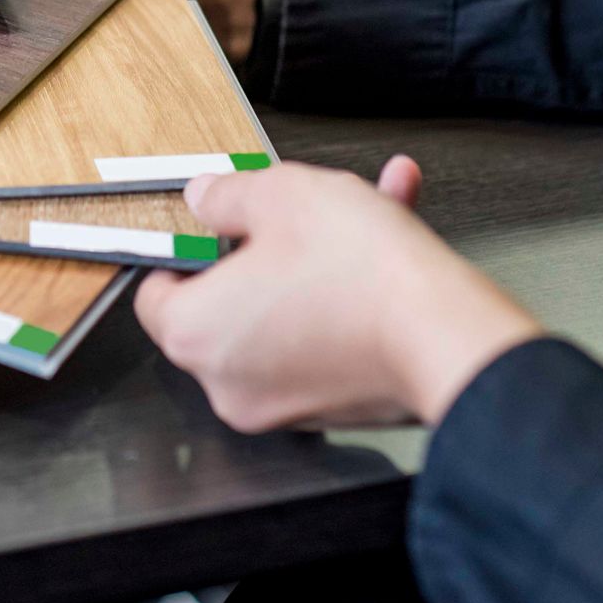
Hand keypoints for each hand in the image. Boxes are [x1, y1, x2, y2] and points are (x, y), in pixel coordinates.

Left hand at [135, 157, 542, 431]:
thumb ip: (227, 195)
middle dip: (264, 248)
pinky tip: (390, 243)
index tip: (215, 224)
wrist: (448, 337)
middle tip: (295, 212)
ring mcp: (280, 403)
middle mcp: (227, 380)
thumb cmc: (362, 274)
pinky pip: (323, 338)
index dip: (185, 248)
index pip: (155, 290)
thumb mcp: (280, 194)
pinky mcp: (331, 408)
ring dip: (315, 263)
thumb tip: (205, 198)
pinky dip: (345, 298)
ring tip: (367, 210)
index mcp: (194, 331)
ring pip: (284, 313)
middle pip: (225, 302)